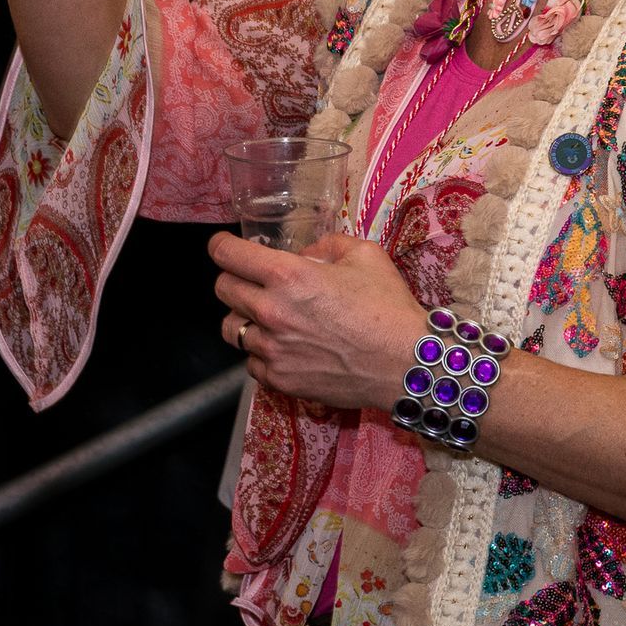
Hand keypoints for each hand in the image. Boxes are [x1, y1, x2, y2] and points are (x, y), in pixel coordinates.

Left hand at [209, 231, 423, 410]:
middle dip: (233, 277)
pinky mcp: (279, 380)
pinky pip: (251, 361)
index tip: (222, 246)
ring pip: (231, 329)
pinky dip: (261, 351)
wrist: (404, 362)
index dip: (221, 246)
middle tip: (251, 278)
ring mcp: (272, 350)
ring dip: (244, 317)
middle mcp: (271, 312)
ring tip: (267, 315)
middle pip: (223, 290)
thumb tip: (304, 255)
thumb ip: (326, 245)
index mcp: (288, 276)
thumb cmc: (388, 306)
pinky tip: (284, 345)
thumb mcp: (364, 254)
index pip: (229, 255)